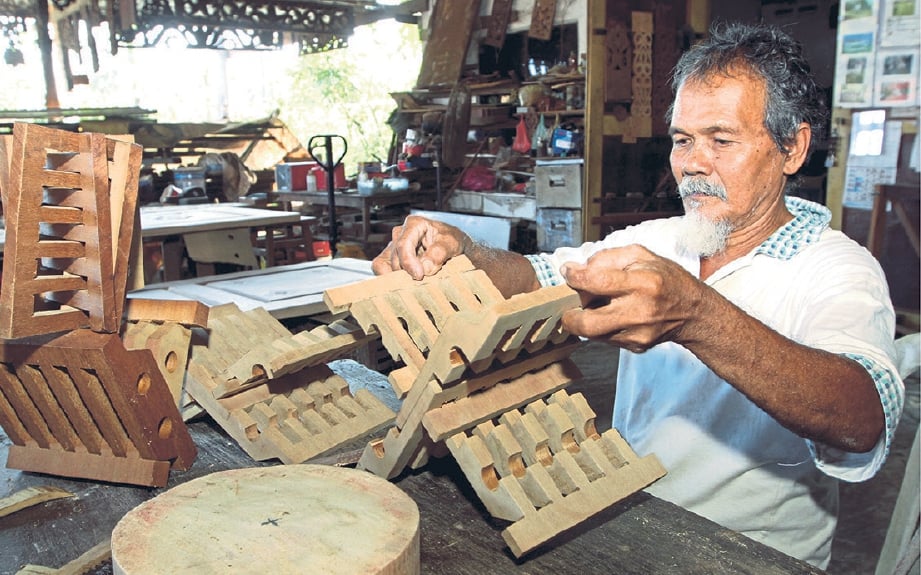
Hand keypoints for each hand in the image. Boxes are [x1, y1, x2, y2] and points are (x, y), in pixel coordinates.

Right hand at [371, 215, 469, 278]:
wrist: (450, 248)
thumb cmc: (450, 241)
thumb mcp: (452, 243)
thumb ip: (439, 253)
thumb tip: (425, 267)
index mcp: (414, 224)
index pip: (404, 244)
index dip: (409, 262)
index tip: (419, 276)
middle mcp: (400, 233)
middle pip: (396, 258)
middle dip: (409, 272)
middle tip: (426, 280)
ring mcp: (393, 246)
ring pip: (386, 265)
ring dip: (400, 277)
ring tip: (419, 281)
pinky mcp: (389, 258)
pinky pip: (380, 269)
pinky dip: (389, 279)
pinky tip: (404, 283)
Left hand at [559, 245, 702, 352]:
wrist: (692, 311)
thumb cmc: (666, 279)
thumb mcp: (642, 255)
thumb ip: (607, 258)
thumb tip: (577, 268)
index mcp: (643, 283)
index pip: (598, 281)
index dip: (575, 277)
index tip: (567, 273)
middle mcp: (640, 311)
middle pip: (589, 323)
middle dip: (570, 316)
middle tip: (569, 306)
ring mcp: (638, 333)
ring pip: (593, 334)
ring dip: (584, 321)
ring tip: (592, 307)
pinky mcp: (636, 346)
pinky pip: (605, 339)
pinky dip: (600, 327)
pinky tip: (609, 316)